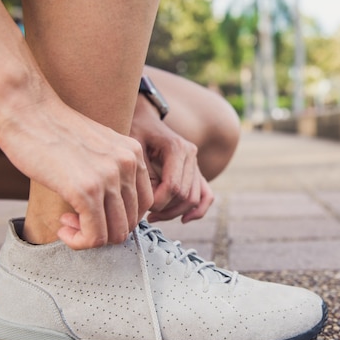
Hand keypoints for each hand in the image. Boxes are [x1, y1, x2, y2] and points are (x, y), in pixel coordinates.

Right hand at [0, 96, 153, 248]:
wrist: (25, 107)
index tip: (92, 212)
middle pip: (131, 221)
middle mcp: (128, 164)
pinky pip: (95, 235)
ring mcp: (109, 177)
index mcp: (134, 153)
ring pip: (116, 233)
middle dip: (104, 231)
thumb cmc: (51, 129)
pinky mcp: (86, 189)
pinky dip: (79, 241)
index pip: (144, 204)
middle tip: (75, 221)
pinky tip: (61, 226)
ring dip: (90, 238)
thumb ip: (110, 171)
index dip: (118, 217)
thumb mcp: (95, 146)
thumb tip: (111, 210)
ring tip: (67, 223)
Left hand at [129, 99, 213, 222]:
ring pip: (194, 199)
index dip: (158, 202)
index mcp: (177, 148)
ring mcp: (196, 164)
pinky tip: (183, 220)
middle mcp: (191, 155)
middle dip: (165, 209)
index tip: (142, 206)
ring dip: (175, 213)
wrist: (144, 119)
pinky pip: (206, 195)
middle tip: (145, 213)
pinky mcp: (196, 171)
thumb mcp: (133, 150)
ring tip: (154, 216)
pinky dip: (198, 210)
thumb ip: (144, 176)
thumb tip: (153, 203)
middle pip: (185, 195)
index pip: (174, 186)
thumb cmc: (135, 132)